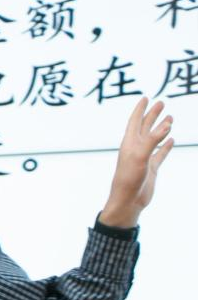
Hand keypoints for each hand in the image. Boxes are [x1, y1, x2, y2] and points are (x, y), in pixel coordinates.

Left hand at [99, 97, 174, 228]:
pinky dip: (166, 146)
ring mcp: (144, 158)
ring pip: (154, 139)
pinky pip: (160, 153)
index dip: (140, 109)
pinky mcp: (151, 168)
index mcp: (129, 143)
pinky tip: (171, 140)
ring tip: (170, 118)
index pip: (135, 121)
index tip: (146, 97)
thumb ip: (152, 140)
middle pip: (145, 127)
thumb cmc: (129, 179)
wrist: (127, 201)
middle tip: (162, 103)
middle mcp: (136, 148)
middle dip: (153, 114)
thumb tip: (166, 124)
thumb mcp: (140, 156)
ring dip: (161, 128)